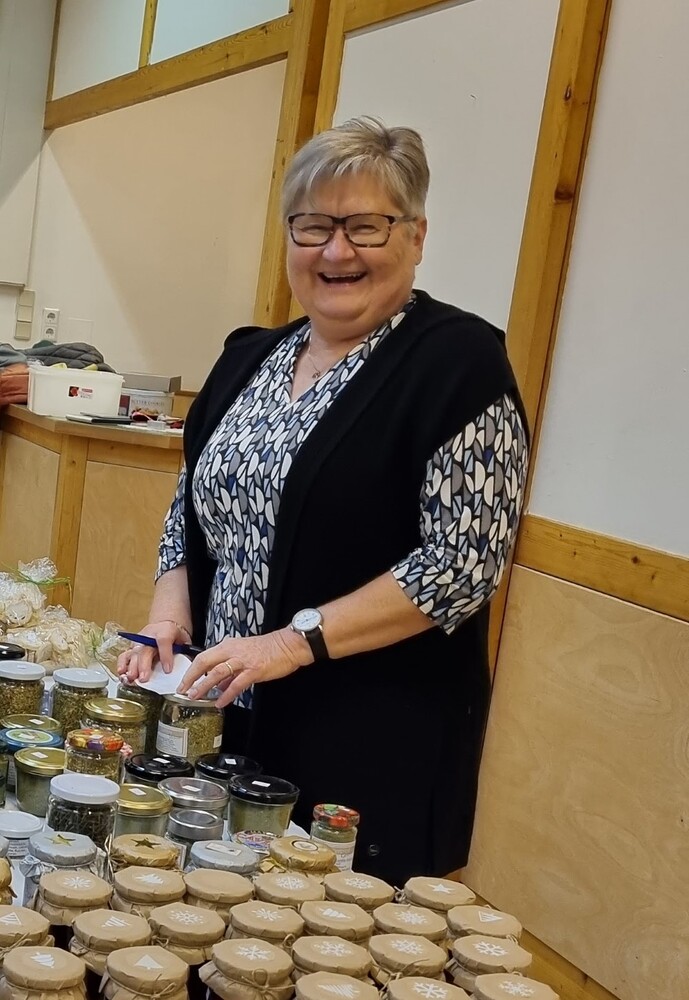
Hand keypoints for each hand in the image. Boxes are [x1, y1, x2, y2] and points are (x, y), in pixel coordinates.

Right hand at [116, 620, 189, 682]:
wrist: (165, 625)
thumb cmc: (175, 635)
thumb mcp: (184, 641)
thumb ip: (185, 653)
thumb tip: (187, 670)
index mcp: (165, 630)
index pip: (164, 641)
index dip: (165, 656)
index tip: (168, 670)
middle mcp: (149, 635)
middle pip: (145, 649)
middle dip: (144, 665)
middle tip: (144, 678)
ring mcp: (139, 641)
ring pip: (133, 653)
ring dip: (131, 667)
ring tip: (132, 678)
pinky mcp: (132, 647)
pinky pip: (124, 655)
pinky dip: (122, 665)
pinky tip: (122, 673)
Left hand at [177, 628, 309, 708]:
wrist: (288, 645)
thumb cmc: (267, 649)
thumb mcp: (243, 655)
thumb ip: (229, 670)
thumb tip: (217, 686)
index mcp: (228, 646)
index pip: (203, 656)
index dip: (191, 670)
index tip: (183, 682)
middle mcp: (232, 651)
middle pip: (204, 662)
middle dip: (191, 677)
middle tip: (183, 690)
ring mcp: (243, 660)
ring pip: (217, 672)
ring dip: (204, 685)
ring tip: (195, 697)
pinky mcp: (254, 670)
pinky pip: (236, 683)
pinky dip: (226, 694)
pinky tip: (220, 702)